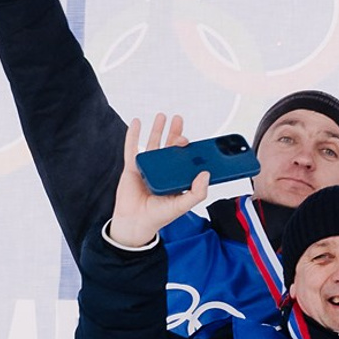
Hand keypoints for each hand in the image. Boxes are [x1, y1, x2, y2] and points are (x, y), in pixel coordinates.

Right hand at [108, 115, 207, 249]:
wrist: (136, 222)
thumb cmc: (159, 216)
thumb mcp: (182, 205)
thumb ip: (197, 192)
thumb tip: (206, 173)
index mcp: (176, 179)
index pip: (186, 160)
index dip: (192, 150)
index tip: (199, 140)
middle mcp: (163, 171)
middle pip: (170, 147)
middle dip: (175, 133)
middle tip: (179, 120)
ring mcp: (147, 168)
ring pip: (153, 144)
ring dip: (158, 129)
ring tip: (163, 116)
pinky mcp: (132, 167)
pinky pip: (132, 147)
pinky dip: (133, 134)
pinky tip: (137, 122)